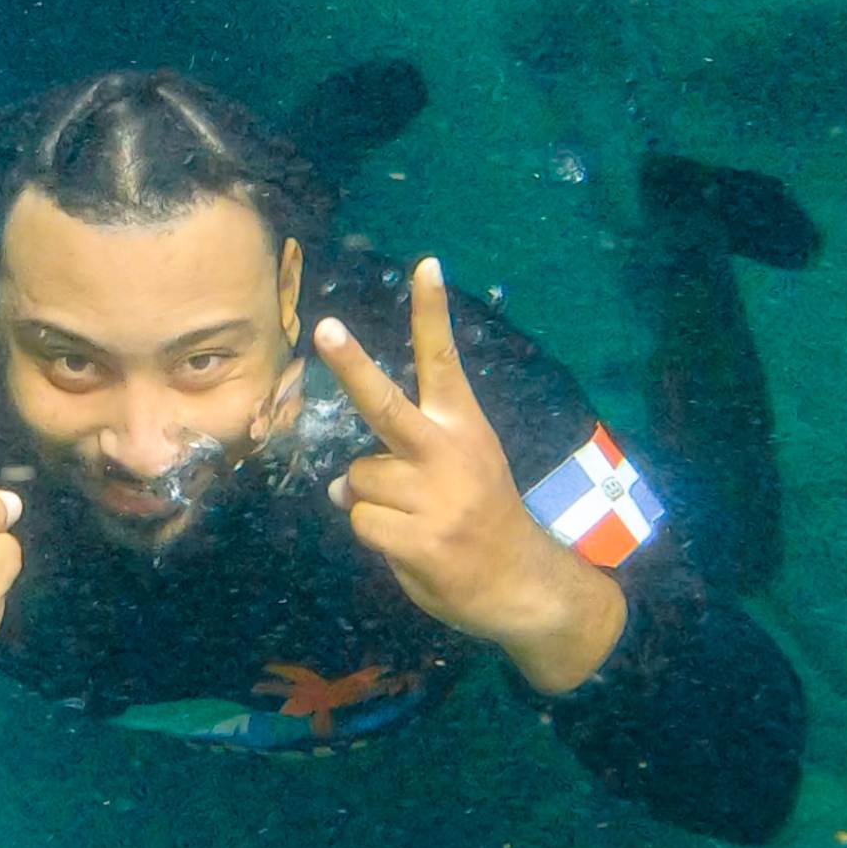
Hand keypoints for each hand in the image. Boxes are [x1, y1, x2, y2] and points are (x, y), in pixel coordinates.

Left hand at [316, 258, 626, 694]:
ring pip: (358, 479)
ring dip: (370, 499)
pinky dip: (373, 533)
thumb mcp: (460, 469)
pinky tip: (410, 544)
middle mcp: (449, 454)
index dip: (431, 313)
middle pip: (386, 405)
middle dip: (351, 365)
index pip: (442, 360)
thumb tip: (340, 486)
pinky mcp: (421, 541)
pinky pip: (361, 522)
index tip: (425, 263)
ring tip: (413, 517)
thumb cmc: (479, 517)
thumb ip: (404, 462)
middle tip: (324, 328)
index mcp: (463, 427)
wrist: (522, 584)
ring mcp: (435, 499)